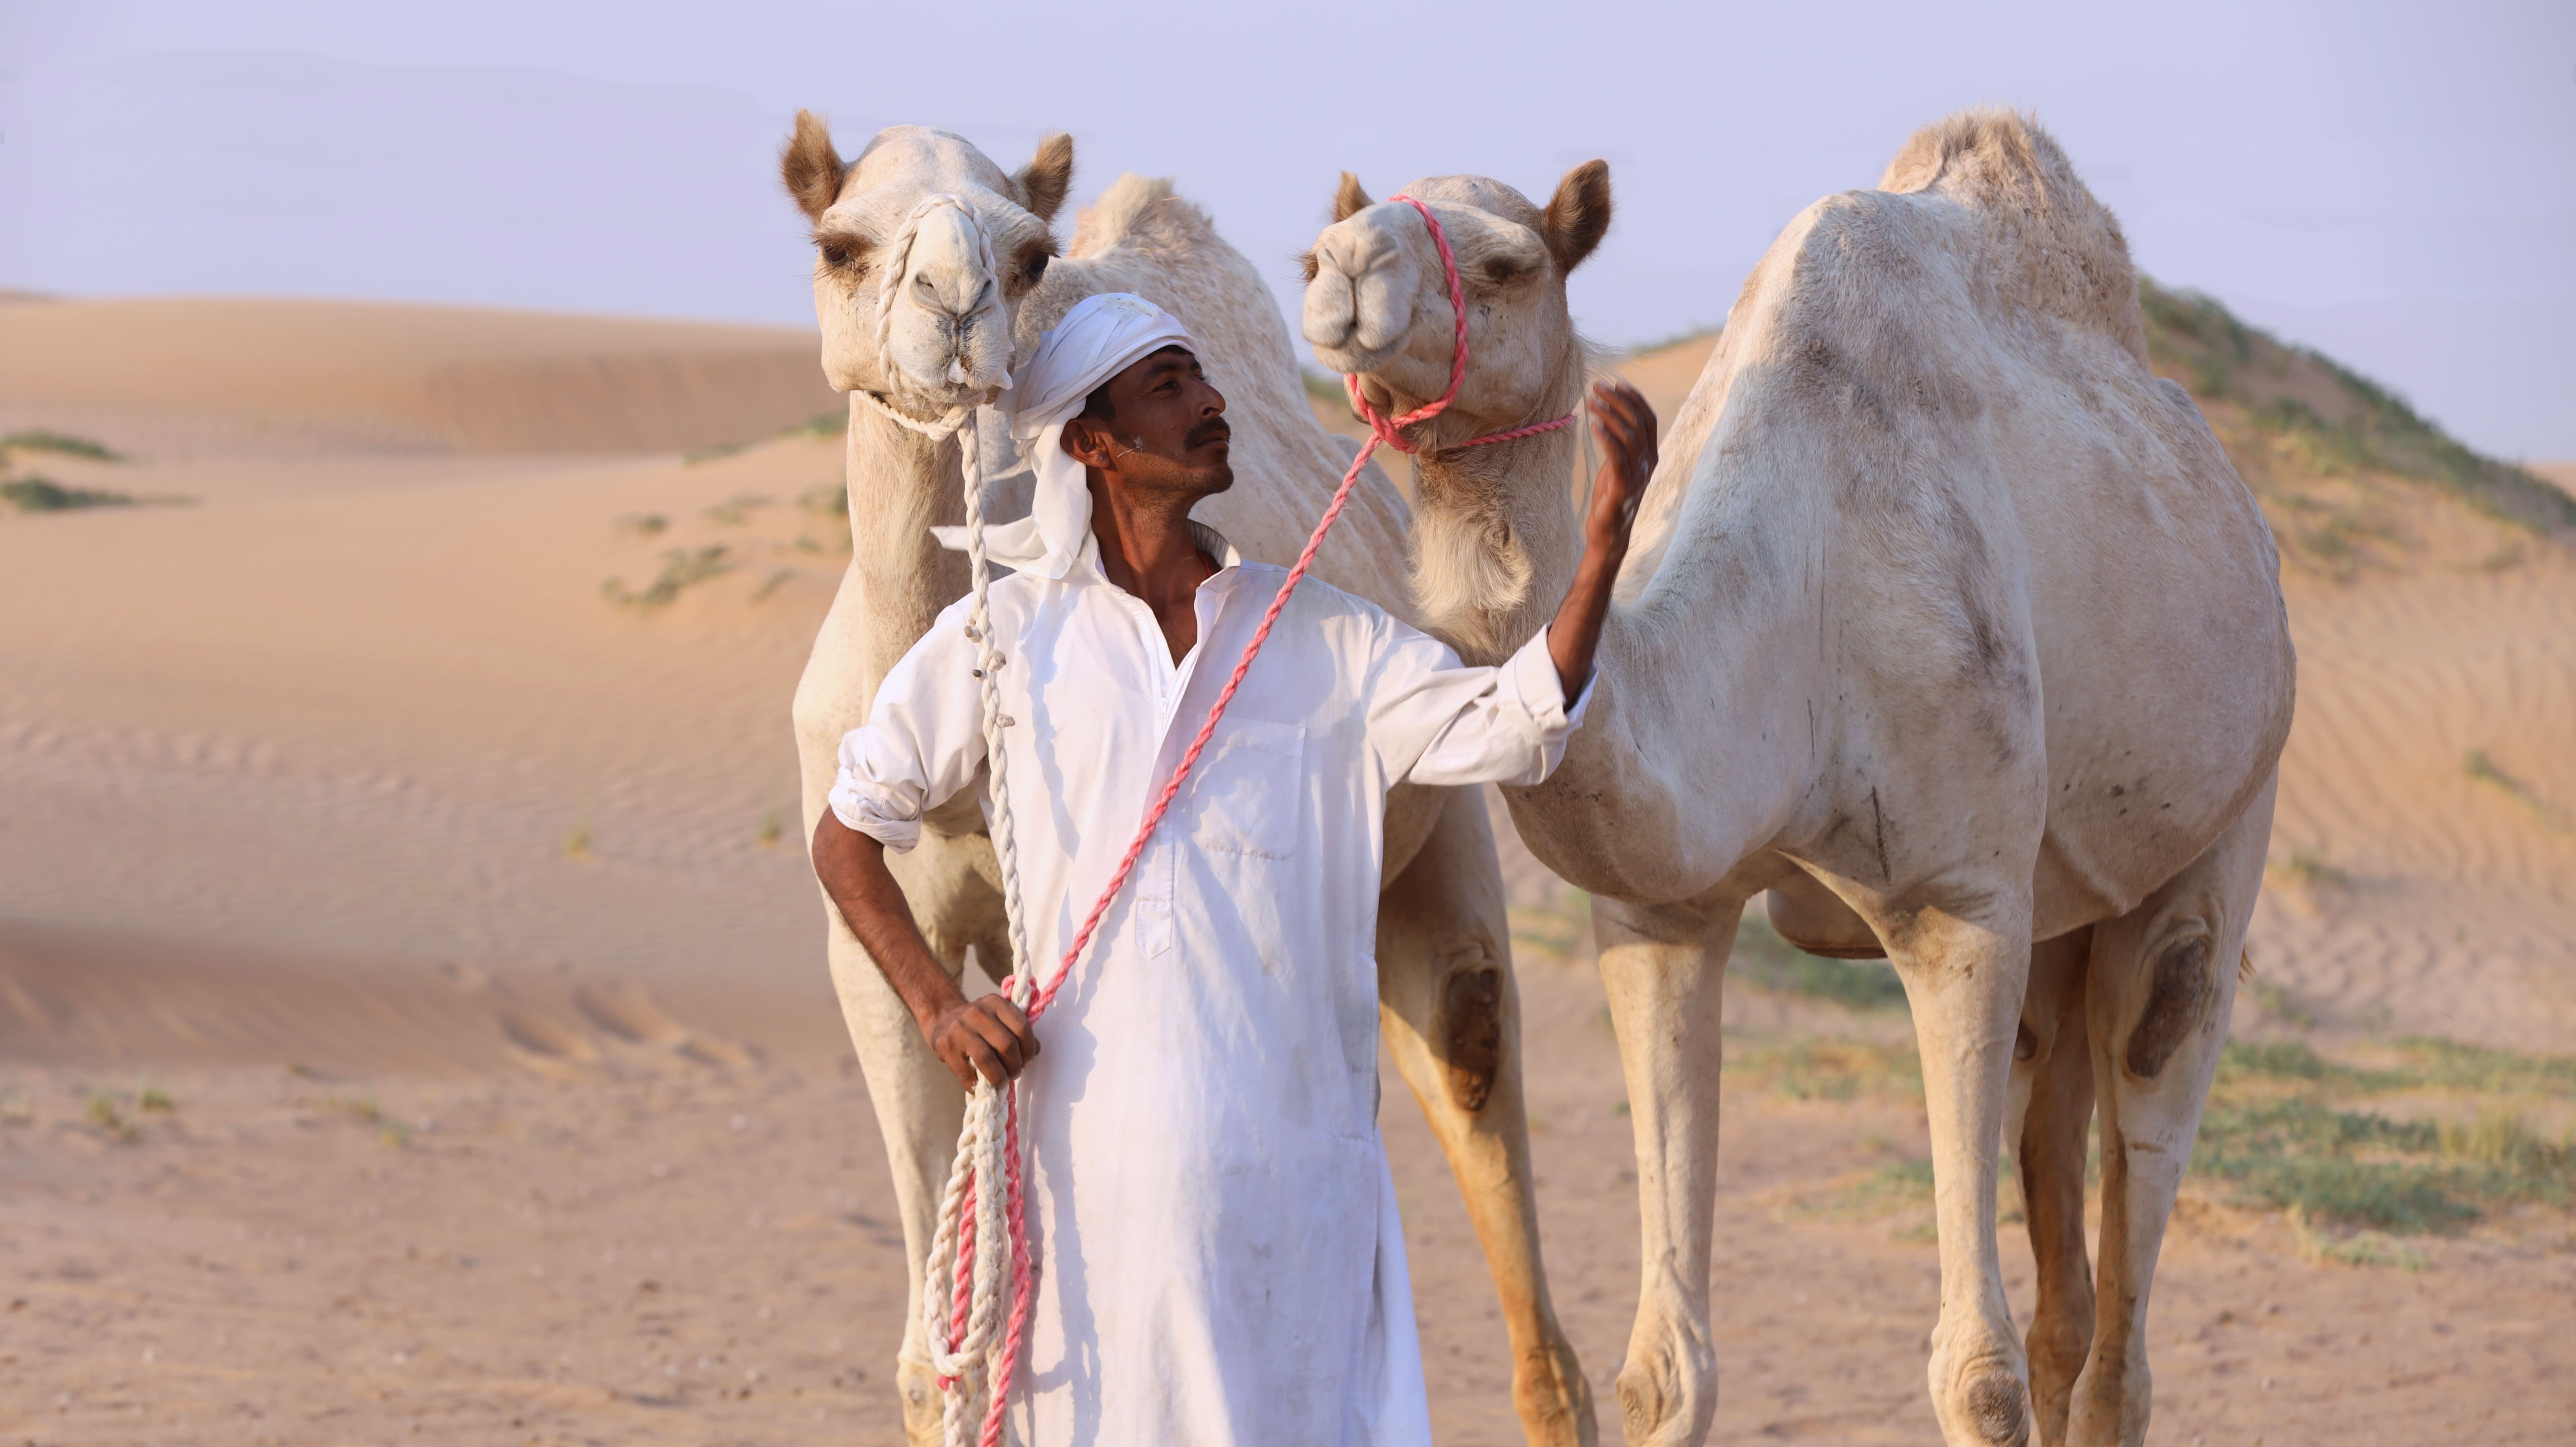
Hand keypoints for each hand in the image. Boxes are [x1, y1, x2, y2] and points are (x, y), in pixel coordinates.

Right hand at [923, 994, 1040, 1088]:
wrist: (942, 1017)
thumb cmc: (978, 1022)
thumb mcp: (998, 1016)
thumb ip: (1016, 1030)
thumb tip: (1035, 1051)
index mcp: (995, 1003)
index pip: (1021, 1027)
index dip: (1029, 1049)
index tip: (1028, 1061)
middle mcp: (977, 1012)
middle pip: (1006, 1044)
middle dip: (1015, 1065)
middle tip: (1015, 1073)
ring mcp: (959, 1029)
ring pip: (987, 1058)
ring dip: (999, 1076)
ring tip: (1002, 1081)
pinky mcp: (945, 1046)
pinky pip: (965, 1073)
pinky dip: (976, 1085)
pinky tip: (981, 1086)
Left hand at [1584, 378, 1656, 552]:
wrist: (1609, 532)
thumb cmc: (1611, 496)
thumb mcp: (1619, 464)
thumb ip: (1621, 443)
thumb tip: (1611, 416)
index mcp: (1650, 455)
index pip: (1648, 419)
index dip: (1635, 398)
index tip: (1618, 382)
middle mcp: (1648, 463)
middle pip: (1638, 422)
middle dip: (1618, 400)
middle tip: (1597, 386)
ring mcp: (1638, 475)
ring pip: (1628, 435)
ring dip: (1609, 414)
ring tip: (1591, 400)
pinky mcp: (1623, 487)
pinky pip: (1617, 456)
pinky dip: (1606, 437)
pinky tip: (1593, 424)